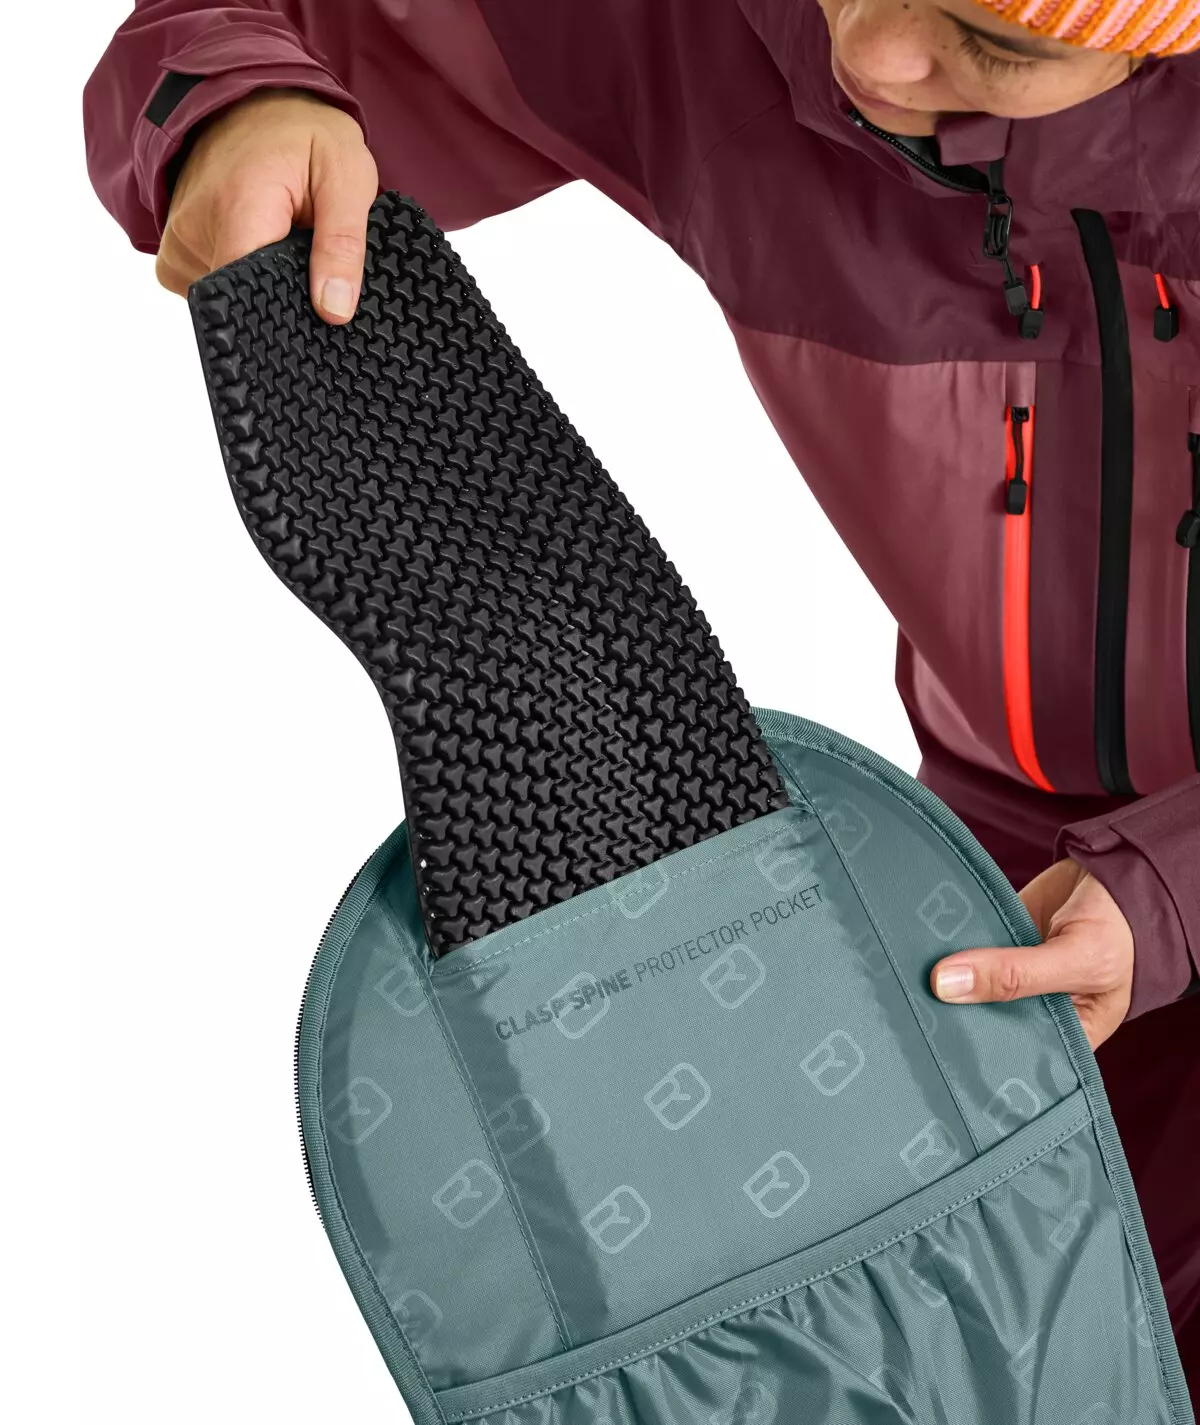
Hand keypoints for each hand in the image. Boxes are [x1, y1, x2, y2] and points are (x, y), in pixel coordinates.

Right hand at [155, 88, 378, 323]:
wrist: (251, 99)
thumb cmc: (303, 133)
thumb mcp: (347, 177)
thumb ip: (343, 246)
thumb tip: (334, 311)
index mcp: (238, 210)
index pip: (246, 295)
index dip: (282, 316)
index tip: (313, 315)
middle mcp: (194, 228)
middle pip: (239, 301)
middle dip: (279, 298)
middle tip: (310, 270)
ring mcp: (177, 240)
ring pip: (224, 298)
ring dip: (260, 285)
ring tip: (282, 247)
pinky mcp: (174, 250)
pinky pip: (205, 287)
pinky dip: (237, 280)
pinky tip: (258, 253)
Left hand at [929, 857, 1132, 1047]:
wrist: (1116, 874)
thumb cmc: (1121, 933)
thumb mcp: (1078, 960)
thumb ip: (1017, 975)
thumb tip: (946, 984)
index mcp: (1065, 1035)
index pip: (1014, 1056)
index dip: (978, 1053)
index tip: (938, 1047)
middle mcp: (1033, 1009)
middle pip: (983, 1019)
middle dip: (951, 1013)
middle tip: (912, 1012)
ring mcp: (1010, 974)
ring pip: (968, 982)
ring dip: (941, 978)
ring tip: (906, 982)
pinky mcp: (995, 941)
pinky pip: (964, 947)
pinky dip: (944, 946)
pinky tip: (916, 948)